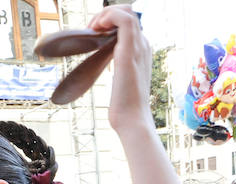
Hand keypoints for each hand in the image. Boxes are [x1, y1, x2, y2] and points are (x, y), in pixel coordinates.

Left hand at [86, 5, 151, 131]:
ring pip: (126, 12)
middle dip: (106, 15)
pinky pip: (124, 19)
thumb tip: (108, 69)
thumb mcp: (122, 82)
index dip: (110, 21)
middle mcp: (143, 45)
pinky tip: (97, 27)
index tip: (94, 33)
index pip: (129, 23)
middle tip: (91, 29)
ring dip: (105, 14)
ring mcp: (138, 46)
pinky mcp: (129, 50)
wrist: (132, 120)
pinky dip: (108, 16)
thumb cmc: (125, 107)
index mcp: (142, 51)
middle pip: (128, 13)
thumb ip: (119, 70)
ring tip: (93, 27)